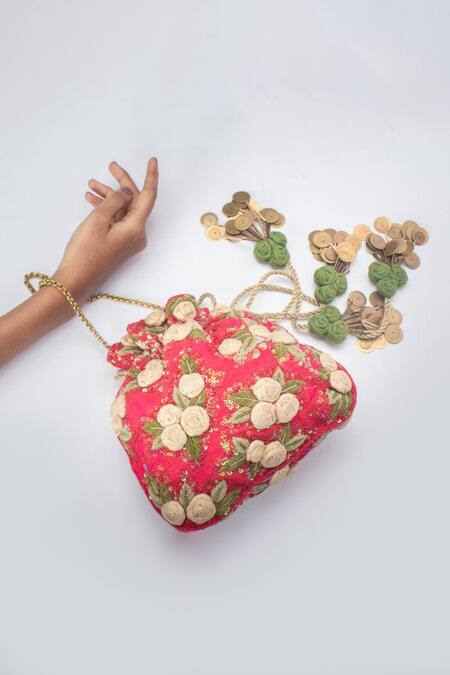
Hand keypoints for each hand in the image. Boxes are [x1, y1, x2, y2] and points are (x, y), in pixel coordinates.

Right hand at [53, 157, 157, 299]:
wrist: (76, 281)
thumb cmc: (85, 252)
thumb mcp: (98, 220)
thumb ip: (115, 201)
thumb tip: (128, 191)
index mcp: (136, 228)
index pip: (148, 196)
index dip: (151, 176)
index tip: (152, 160)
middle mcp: (137, 234)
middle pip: (134, 201)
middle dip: (121, 183)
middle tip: (110, 166)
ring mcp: (128, 240)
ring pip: (123, 210)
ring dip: (109, 196)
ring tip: (91, 184)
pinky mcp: (119, 244)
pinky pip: (117, 221)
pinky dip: (106, 209)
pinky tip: (91, 199)